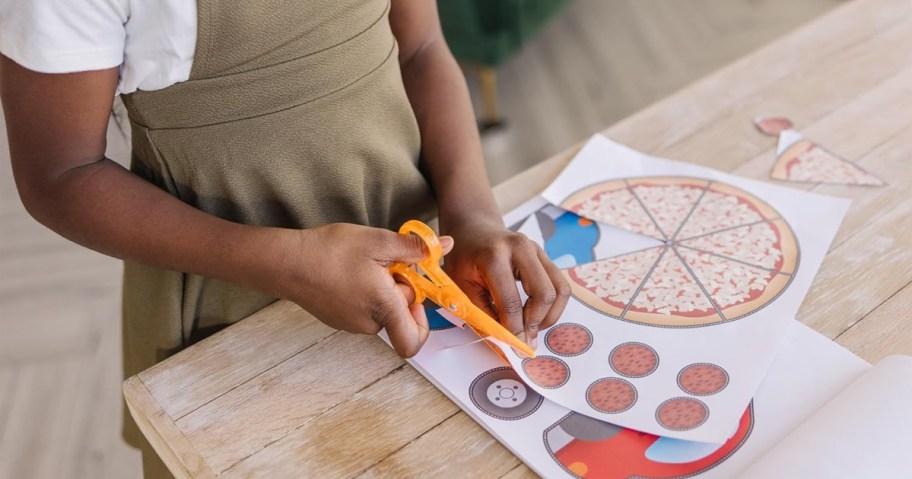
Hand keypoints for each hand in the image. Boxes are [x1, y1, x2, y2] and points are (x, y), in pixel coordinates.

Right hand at [282, 223, 452, 357]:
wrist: (286, 261)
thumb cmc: (330, 251)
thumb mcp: (379, 241)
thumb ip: (415, 248)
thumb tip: (445, 246)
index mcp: (383, 308)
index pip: (414, 341)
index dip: (424, 322)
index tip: (416, 295)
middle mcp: (368, 324)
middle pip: (400, 317)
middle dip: (400, 290)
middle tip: (387, 264)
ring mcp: (350, 325)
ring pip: (382, 312)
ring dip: (382, 290)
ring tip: (365, 265)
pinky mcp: (338, 319)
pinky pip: (363, 310)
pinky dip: (365, 293)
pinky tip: (351, 271)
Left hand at [442, 220, 569, 347]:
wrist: (474, 228)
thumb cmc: (463, 258)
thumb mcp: (462, 286)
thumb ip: (483, 314)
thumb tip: (505, 344)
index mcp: (494, 256)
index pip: (511, 302)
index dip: (515, 330)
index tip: (515, 348)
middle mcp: (521, 248)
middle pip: (544, 294)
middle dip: (536, 323)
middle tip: (524, 338)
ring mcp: (537, 249)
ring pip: (560, 290)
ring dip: (549, 315)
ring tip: (530, 326)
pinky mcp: (546, 256)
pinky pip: (560, 285)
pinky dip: (552, 306)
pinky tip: (535, 314)